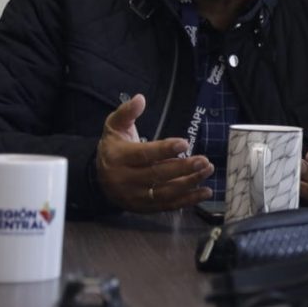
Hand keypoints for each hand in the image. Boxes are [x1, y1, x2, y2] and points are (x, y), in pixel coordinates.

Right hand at [96, 94, 213, 212]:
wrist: (100, 177)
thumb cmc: (115, 147)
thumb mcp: (115, 127)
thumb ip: (127, 112)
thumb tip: (140, 98)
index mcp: (118, 158)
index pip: (143, 155)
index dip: (164, 150)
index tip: (185, 143)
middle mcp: (125, 180)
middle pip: (156, 175)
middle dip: (182, 168)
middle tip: (204, 161)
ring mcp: (134, 196)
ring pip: (164, 192)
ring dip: (189, 183)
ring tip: (207, 171)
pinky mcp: (144, 208)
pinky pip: (167, 206)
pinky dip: (187, 201)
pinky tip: (205, 192)